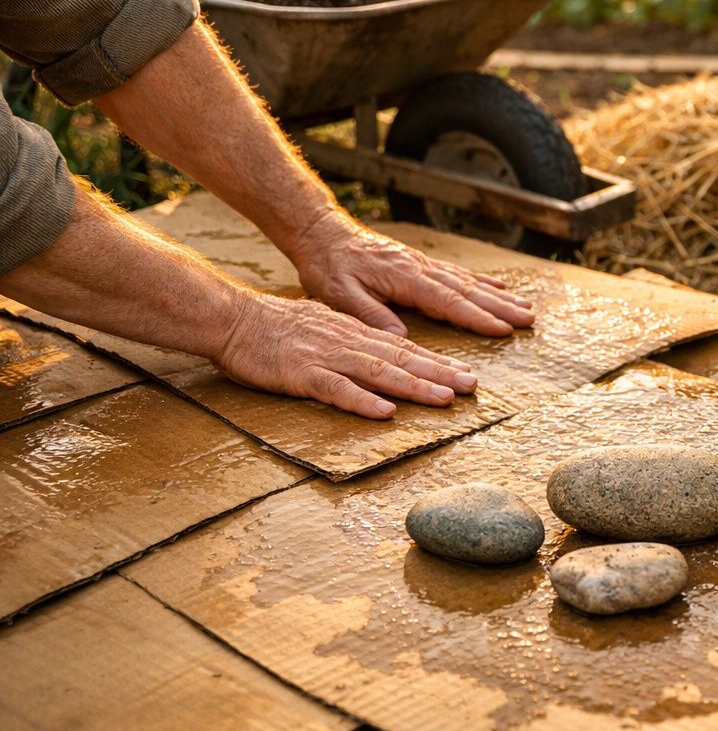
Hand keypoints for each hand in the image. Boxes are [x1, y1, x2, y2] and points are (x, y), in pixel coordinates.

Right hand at [214, 291, 480, 419]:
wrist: (231, 318)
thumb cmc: (275, 326)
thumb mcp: (324, 325)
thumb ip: (354, 338)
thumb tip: (384, 348)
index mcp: (354, 333)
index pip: (404, 348)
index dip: (437, 362)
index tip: (465, 374)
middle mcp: (348, 342)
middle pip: (402, 359)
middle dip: (440, 373)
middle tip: (472, 387)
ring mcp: (327, 357)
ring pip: (379, 372)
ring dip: (414, 386)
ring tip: (444, 399)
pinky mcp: (302, 374)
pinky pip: (336, 390)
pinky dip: (362, 400)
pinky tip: (385, 412)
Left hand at [285, 211, 534, 337]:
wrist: (323, 233)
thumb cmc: (328, 266)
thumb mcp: (340, 294)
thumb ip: (371, 314)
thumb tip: (400, 337)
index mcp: (404, 277)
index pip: (447, 301)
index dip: (476, 317)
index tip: (502, 329)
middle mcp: (420, 268)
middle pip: (467, 290)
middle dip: (500, 306)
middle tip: (529, 319)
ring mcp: (423, 264)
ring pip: (468, 281)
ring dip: (498, 296)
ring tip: (525, 307)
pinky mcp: (420, 263)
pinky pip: (458, 273)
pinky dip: (481, 281)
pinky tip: (498, 287)